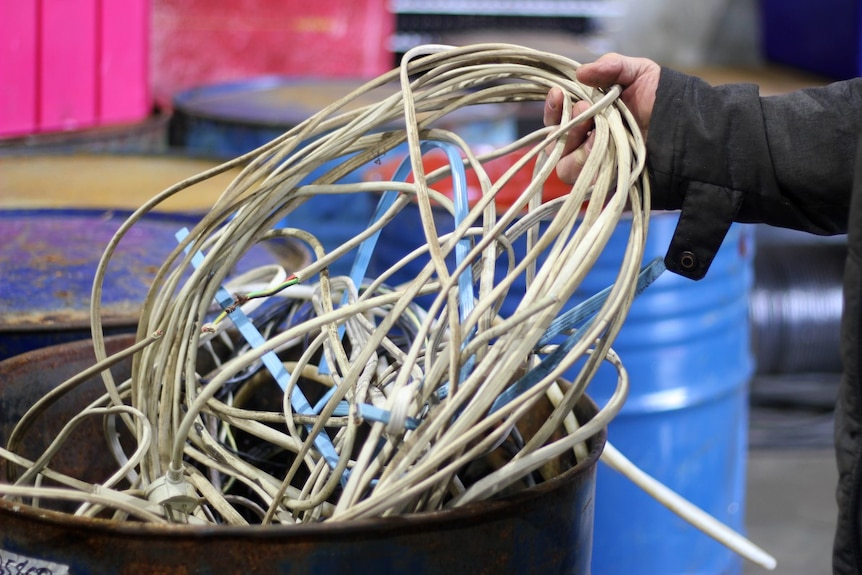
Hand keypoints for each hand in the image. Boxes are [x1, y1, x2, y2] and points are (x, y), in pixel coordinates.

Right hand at [543, 53, 660, 182]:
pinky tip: (608, 149)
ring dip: (579, 149)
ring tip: (599, 132)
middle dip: (566, 126)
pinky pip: (587, 185)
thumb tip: (580, 72)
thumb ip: (611, 67)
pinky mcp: (608, 187)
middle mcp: (587, 146)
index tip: (559, 93)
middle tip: (586, 109)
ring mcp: (597, 168)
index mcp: (588, 120)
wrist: (690, 129)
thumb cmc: (663, 100)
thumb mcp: (638, 73)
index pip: (556, 122)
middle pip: (556, 147)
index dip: (552, 110)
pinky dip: (593, 167)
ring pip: (567, 169)